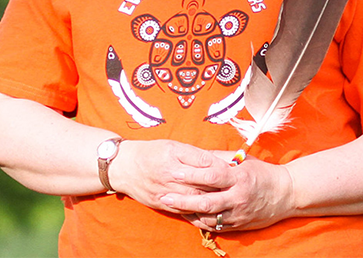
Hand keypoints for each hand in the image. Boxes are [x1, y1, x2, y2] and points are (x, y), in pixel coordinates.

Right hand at [106, 139, 230, 211]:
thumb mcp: (173, 146)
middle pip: (202, 182)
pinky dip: (199, 214)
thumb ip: (196, 154)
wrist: (123, 167)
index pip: (204, 162)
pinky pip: (184, 211)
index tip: (236, 168)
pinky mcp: (162, 204)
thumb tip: (220, 159)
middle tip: (239, 186)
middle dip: (221, 185)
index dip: (222, 166)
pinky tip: (212, 214)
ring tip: (229, 201)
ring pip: (195, 199)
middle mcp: (170, 174)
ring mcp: (166, 191)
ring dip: (213, 201)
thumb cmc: (151, 152)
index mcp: (174, 155)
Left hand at [159, 154, 296, 231]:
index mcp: (239, 177)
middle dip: (183, 200)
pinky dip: (200, 222)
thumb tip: (198, 153)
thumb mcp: (243, 161)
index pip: (212, 176)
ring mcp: (238, 213)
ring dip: (188, 213)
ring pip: (208, 217)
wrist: (286, 194)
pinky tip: (187, 216)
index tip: (175, 172)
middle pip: (206, 201)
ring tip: (171, 207)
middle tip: (164, 196)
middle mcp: (238, 197)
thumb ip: (220, 158)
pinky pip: (215, 227)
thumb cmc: (262, 173)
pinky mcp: (239, 225)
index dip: (192, 174)